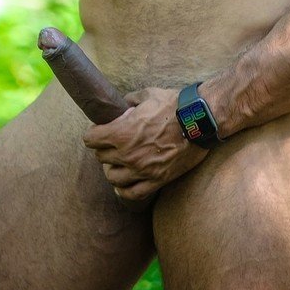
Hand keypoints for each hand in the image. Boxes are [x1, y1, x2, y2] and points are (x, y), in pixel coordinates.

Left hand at [83, 87, 207, 202]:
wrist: (198, 122)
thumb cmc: (173, 105)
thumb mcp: (147, 95)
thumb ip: (130, 100)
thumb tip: (123, 104)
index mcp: (121, 132)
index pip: (91, 140)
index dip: (93, 134)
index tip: (98, 131)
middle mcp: (127, 154)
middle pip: (101, 158)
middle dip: (103, 149)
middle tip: (111, 144)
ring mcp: (141, 170)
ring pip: (112, 178)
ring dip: (112, 169)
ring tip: (118, 163)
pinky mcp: (156, 180)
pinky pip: (132, 193)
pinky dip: (124, 190)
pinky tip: (124, 183)